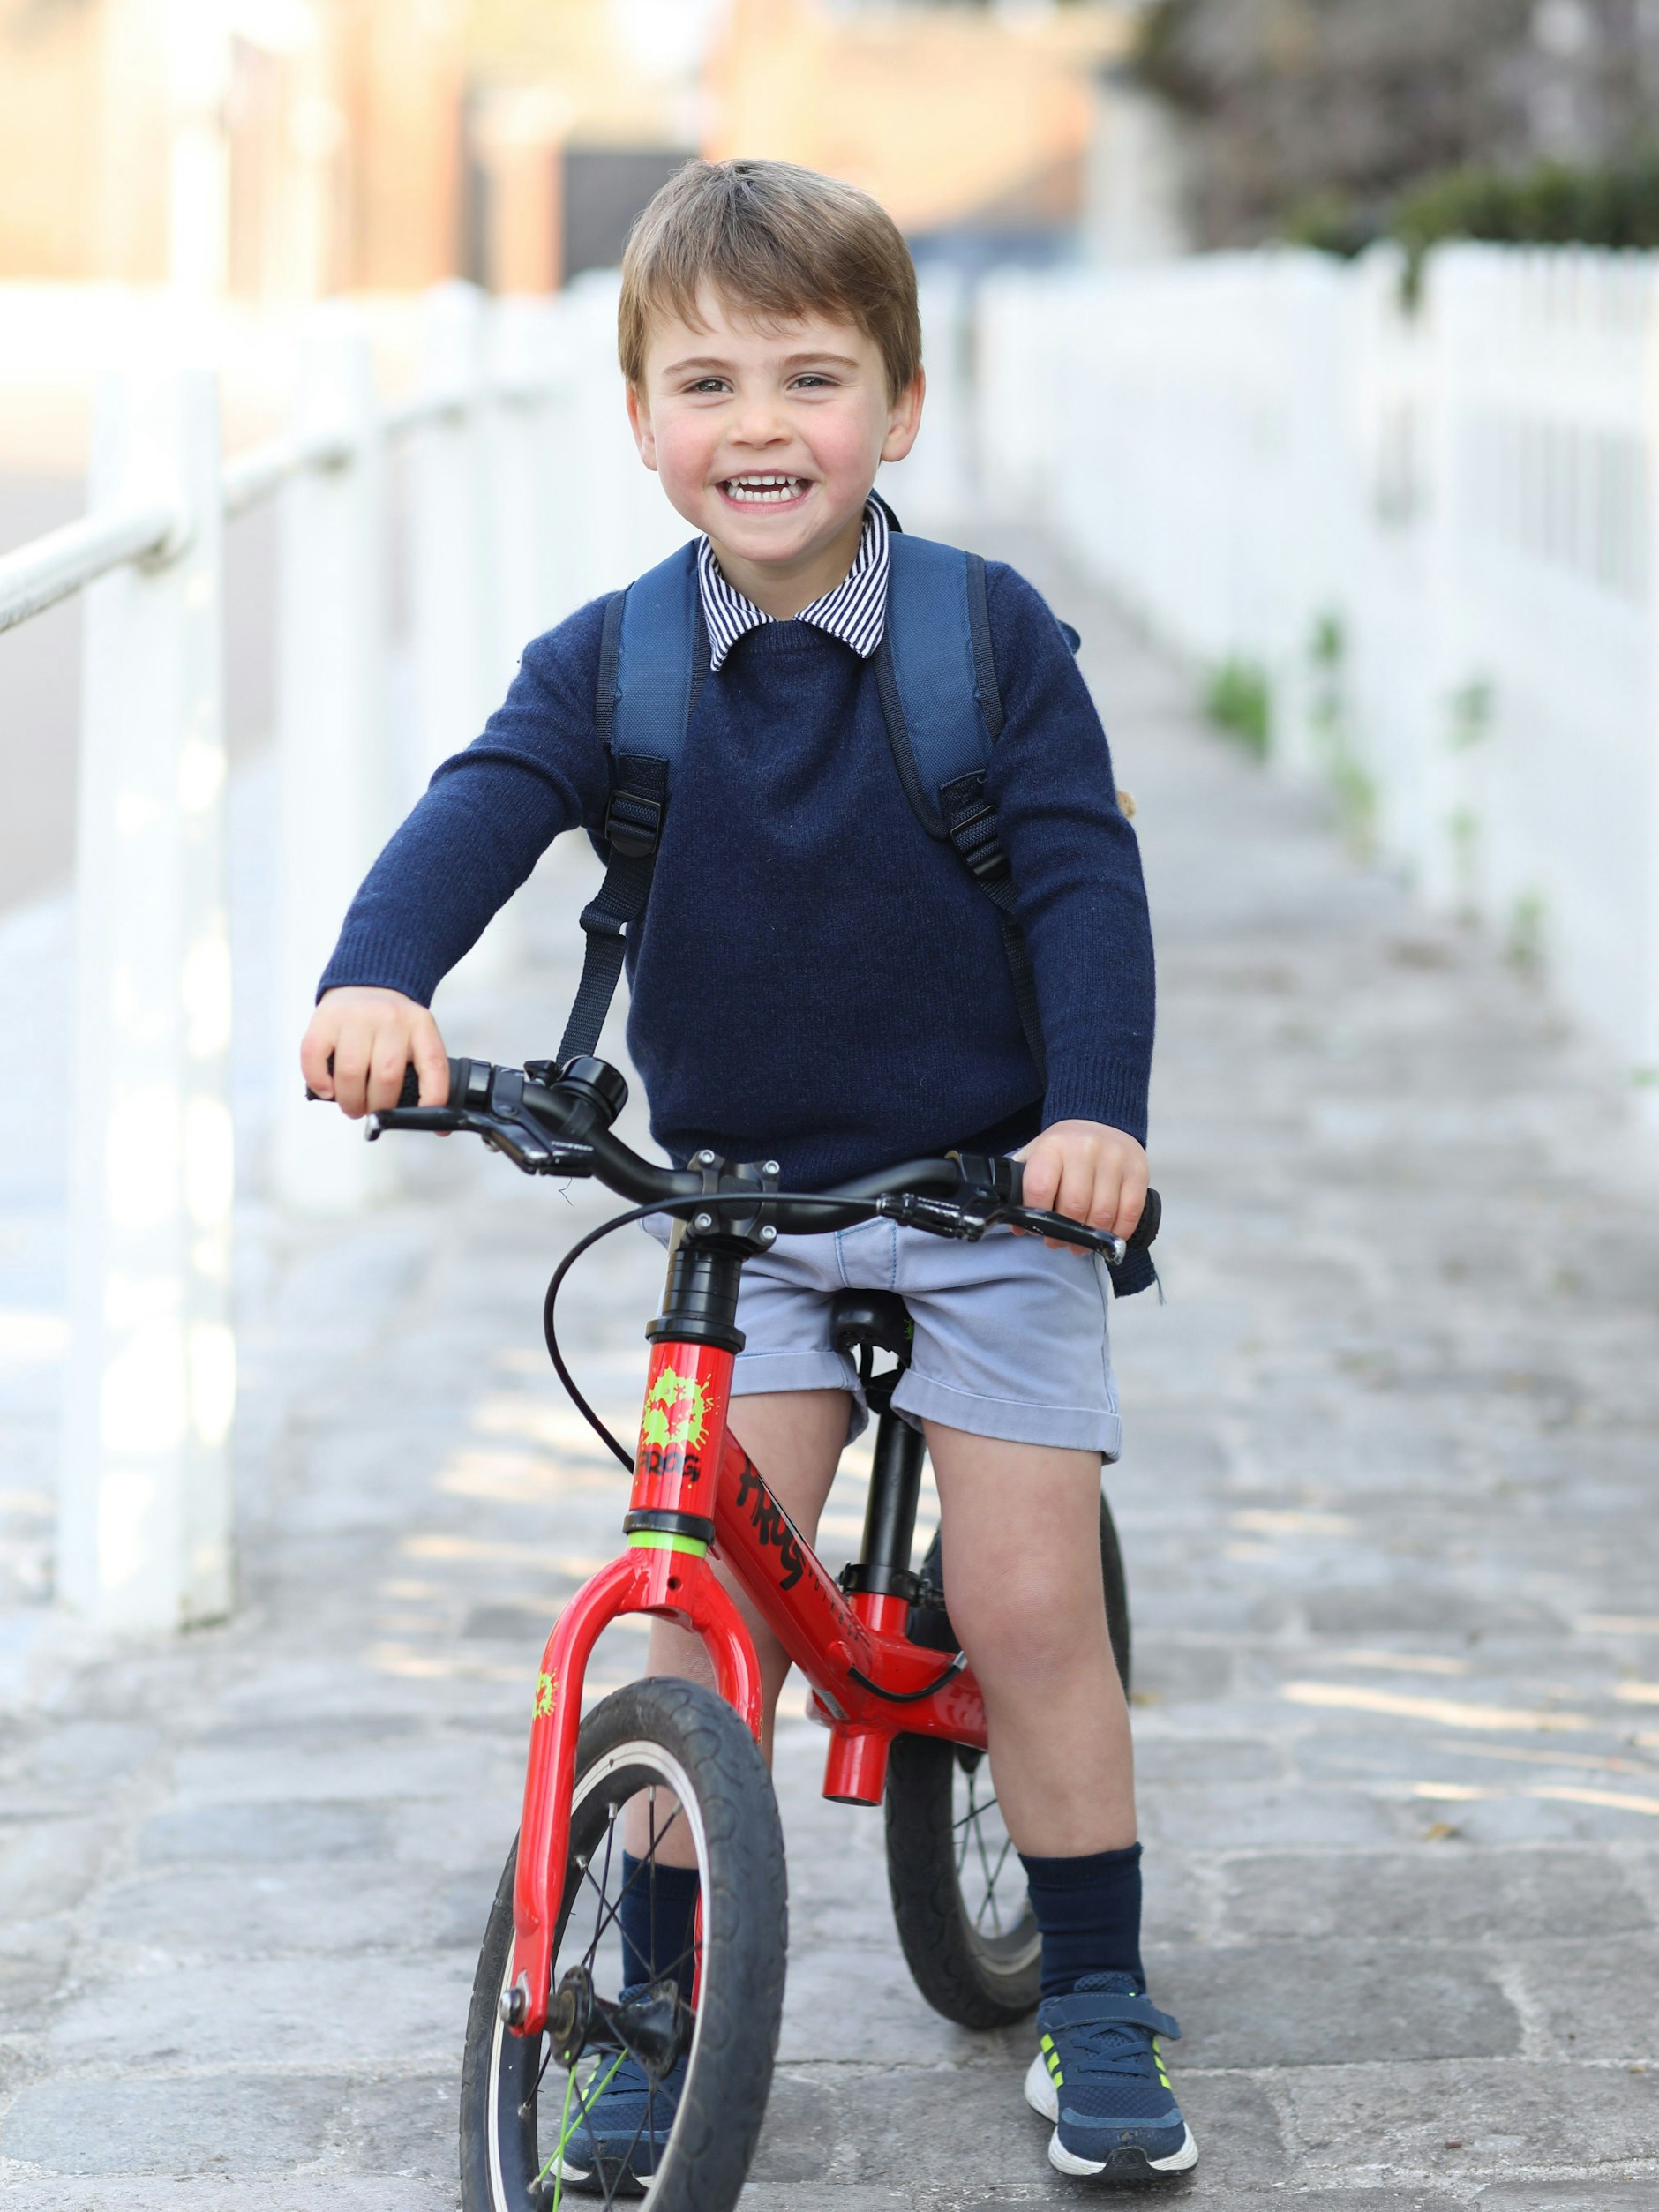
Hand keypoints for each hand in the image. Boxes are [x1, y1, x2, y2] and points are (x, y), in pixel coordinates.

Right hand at [300, 987, 449, 1118]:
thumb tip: (429, 1121)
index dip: (433, 1098)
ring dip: (350, 1100)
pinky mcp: (324, 1019)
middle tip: (371, 1112)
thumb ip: (421, 1070)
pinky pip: (315, 1058)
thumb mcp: (416, 1036)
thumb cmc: (390, 1023)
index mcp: (420, 1026)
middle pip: (386, 1077)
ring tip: (351, 1105)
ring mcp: (356, 1017)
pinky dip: (319, 1082)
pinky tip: (328, 1089)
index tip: (430, 1120)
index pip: (433, 1065)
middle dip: (378, 1108)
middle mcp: (389, 1019)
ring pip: (351, 1072)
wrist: (366, 983)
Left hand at [1014, 1120, 1146, 1250]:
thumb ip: (1023, 1188)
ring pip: (1103, 1213)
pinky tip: (1106, 1236)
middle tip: (1058, 1242)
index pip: (1040, 1188)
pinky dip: (1118, 1232)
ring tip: (1081, 1244)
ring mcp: (1115, 1159)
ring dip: (1091, 1239)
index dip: (1036, 1216)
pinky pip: (1130, 1212)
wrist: (1100, 1121)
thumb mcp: (1036, 1157)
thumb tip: (1019, 1227)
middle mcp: (1085, 1149)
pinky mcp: (1138, 1171)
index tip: (1036, 1228)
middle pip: (1074, 1206)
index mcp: (1053, 1146)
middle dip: (1064, 1233)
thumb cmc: (1064, 1149)